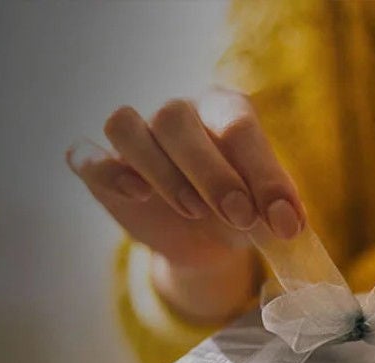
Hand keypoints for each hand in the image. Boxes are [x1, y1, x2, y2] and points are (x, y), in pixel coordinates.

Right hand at [66, 89, 305, 322]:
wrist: (204, 241)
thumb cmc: (239, 213)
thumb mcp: (265, 213)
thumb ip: (276, 211)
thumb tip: (287, 224)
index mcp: (223, 110)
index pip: (237, 126)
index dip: (262, 173)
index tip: (282, 221)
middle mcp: (177, 113)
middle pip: (175, 119)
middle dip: (211, 172)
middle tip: (238, 216)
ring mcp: (135, 136)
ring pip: (126, 126)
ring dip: (159, 170)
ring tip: (192, 210)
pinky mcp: (101, 166)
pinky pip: (87, 155)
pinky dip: (106, 171)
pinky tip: (136, 195)